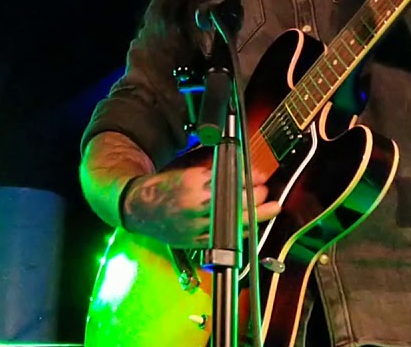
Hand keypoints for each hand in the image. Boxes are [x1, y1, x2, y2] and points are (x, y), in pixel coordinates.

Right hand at [120, 165, 281, 248]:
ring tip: (271, 208)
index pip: (229, 181)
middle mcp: (194, 206)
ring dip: (256, 215)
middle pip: (235, 202)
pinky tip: (253, 225)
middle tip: (266, 191)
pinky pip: (225, 238)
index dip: (249, 179)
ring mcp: (195, 226)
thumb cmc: (164, 188)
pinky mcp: (195, 241)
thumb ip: (215, 171)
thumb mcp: (188, 171)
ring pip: (234, 222)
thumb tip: (243, 170)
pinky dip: (242, 231)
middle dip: (256, 197)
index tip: (260, 176)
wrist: (139, 209)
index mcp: (192, 184)